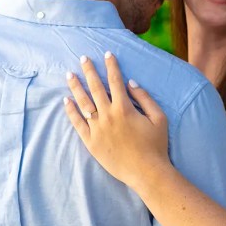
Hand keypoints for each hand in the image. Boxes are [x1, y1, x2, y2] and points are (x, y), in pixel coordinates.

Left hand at [63, 52, 170, 189]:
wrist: (146, 172)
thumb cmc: (156, 145)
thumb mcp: (159, 118)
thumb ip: (145, 98)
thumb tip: (130, 83)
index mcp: (125, 108)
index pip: (115, 81)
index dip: (111, 66)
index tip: (107, 54)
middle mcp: (108, 116)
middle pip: (95, 88)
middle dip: (89, 71)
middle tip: (83, 58)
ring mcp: (97, 129)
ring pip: (83, 103)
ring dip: (76, 87)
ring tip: (69, 75)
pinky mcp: (91, 142)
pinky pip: (77, 123)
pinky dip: (71, 111)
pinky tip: (67, 101)